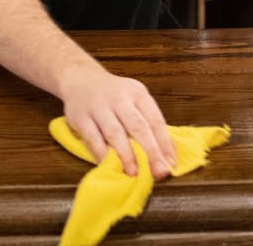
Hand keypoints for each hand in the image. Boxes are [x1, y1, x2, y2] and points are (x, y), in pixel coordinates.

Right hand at [59, 67, 175, 178]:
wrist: (81, 80)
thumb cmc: (114, 96)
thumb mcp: (134, 100)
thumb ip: (148, 123)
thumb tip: (165, 155)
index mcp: (138, 94)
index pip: (155, 120)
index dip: (165, 143)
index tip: (171, 164)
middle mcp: (120, 98)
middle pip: (138, 126)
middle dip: (150, 151)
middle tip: (158, 172)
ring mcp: (99, 107)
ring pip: (115, 133)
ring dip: (126, 155)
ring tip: (134, 173)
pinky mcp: (81, 117)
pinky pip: (93, 138)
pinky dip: (102, 154)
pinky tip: (109, 166)